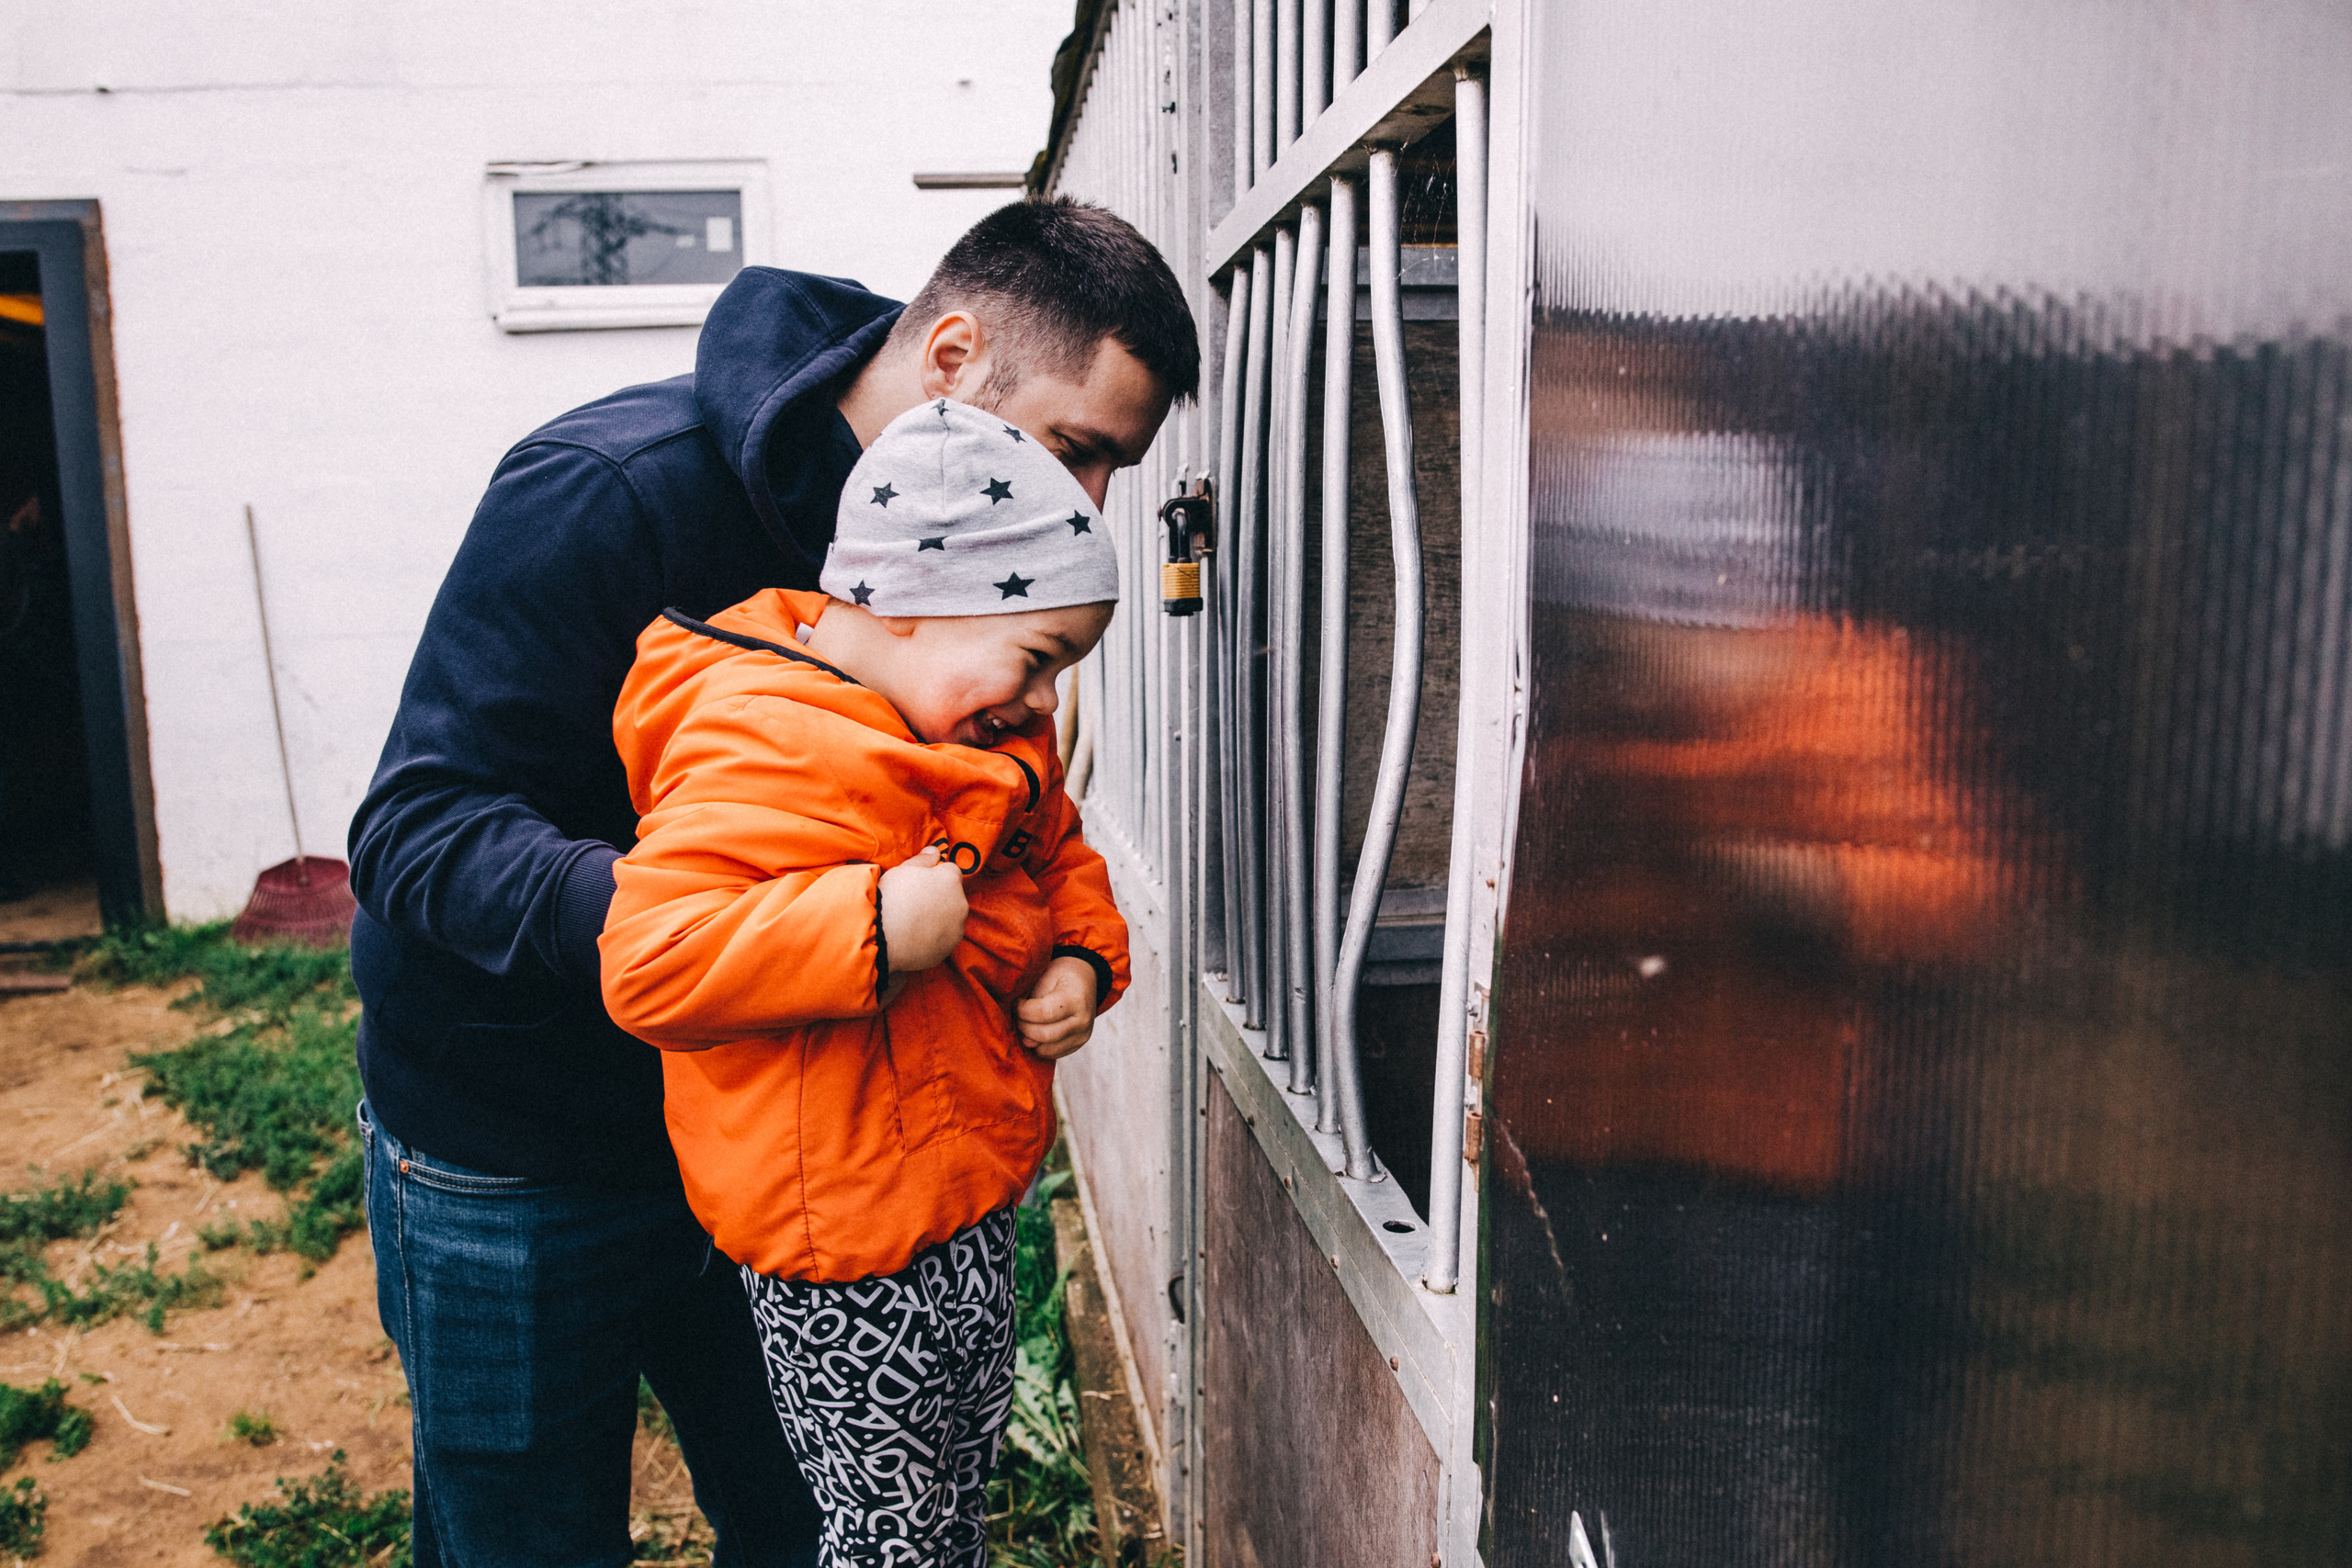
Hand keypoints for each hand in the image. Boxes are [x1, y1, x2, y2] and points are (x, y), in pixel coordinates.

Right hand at [879, 847, 967, 973]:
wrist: (879, 935)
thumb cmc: (889, 897)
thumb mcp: (903, 870)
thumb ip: (923, 860)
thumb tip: (935, 851)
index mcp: (950, 880)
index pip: (951, 872)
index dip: (935, 876)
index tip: (919, 884)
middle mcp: (960, 904)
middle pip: (953, 897)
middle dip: (939, 898)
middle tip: (913, 903)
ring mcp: (955, 929)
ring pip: (949, 920)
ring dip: (937, 919)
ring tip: (911, 923)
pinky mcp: (947, 950)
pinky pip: (942, 940)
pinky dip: (932, 938)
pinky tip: (912, 938)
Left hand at [1016, 956, 1099, 1059]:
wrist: (1083, 979)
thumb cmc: (1060, 976)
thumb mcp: (1045, 978)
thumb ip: (1033, 1004)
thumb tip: (1024, 1036)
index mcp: (1075, 998)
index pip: (1044, 1013)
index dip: (1023, 1011)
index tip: (1017, 1003)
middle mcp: (1083, 1020)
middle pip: (1045, 1035)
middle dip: (1024, 1027)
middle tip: (1018, 1016)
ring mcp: (1082, 1035)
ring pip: (1047, 1049)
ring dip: (1030, 1039)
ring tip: (1027, 1023)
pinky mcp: (1078, 1044)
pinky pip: (1052, 1054)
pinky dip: (1039, 1046)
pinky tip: (1036, 1031)